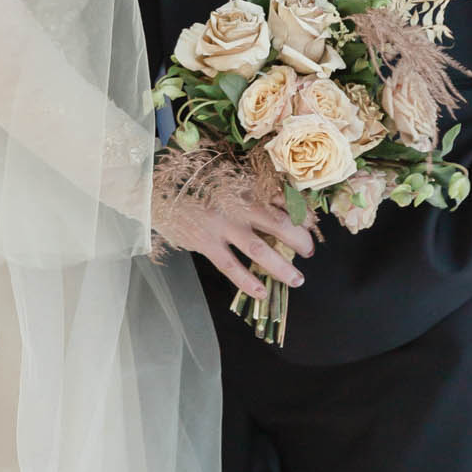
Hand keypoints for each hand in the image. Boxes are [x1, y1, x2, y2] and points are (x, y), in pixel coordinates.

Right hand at [152, 175, 315, 301]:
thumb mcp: (226, 179)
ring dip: (281, 266)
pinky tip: (261, 292)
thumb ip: (251, 190)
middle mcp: (237, 204)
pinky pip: (231, 266)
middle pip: (278, 223)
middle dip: (299, 239)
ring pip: (258, 248)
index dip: (302, 212)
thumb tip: (283, 204)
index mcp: (245, 185)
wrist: (157, 190)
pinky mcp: (205, 242)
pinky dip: (247, 281)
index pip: (282, 198)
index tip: (313, 224)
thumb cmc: (196, 185)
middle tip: (309, 251)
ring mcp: (221, 225)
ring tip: (296, 279)